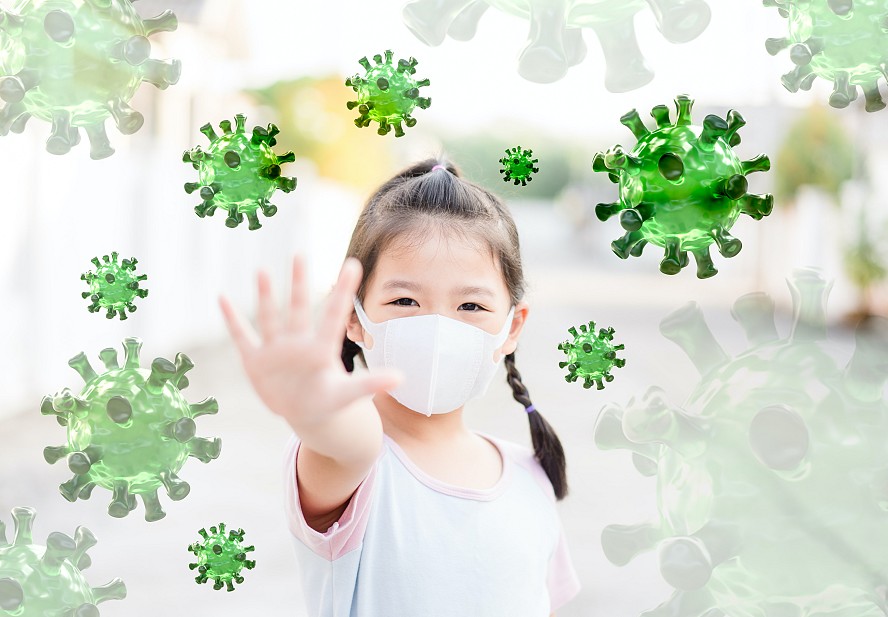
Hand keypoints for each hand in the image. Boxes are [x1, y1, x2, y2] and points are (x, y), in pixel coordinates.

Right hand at [219, 256, 402, 425]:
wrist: (305, 411)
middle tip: (301, 253)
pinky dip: (232, 320)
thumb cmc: (328, 399)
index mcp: (321, 349)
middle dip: (299, 283)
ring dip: (265, 296)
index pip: (333, 315)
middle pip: (299, 308)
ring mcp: (276, 350)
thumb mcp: (348, 394)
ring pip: (270, 317)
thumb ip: (370, 383)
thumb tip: (402, 378)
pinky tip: (222, 297)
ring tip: (262, 270)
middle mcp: (298, 342)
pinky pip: (243, 336)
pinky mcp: (256, 361)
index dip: (342, 291)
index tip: (353, 264)